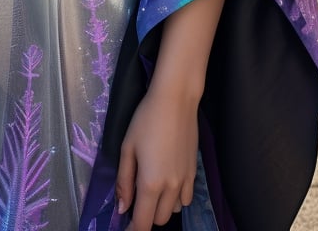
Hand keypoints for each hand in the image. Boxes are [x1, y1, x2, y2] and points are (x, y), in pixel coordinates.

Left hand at [115, 79, 198, 229]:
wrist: (176, 101)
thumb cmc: (146, 120)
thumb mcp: (127, 148)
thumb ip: (124, 181)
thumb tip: (122, 209)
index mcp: (151, 183)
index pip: (143, 223)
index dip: (132, 230)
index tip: (124, 227)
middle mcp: (171, 188)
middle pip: (159, 220)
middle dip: (145, 216)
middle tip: (135, 197)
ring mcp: (186, 181)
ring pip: (173, 210)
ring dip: (161, 207)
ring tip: (151, 186)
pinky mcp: (195, 173)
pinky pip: (185, 199)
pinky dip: (175, 198)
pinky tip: (167, 180)